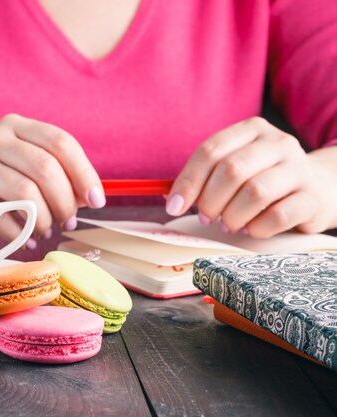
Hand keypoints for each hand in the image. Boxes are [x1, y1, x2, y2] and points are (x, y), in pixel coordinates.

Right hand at [0, 114, 104, 246]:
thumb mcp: (21, 159)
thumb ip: (55, 171)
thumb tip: (88, 198)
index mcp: (19, 125)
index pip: (61, 142)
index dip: (84, 173)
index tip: (96, 200)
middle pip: (45, 167)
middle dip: (65, 201)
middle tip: (68, 222)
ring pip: (26, 191)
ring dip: (44, 219)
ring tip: (46, 231)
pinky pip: (1, 214)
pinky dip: (19, 232)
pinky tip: (25, 238)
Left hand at [166, 117, 336, 237]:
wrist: (320, 188)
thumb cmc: (264, 179)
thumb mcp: (235, 168)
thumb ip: (204, 179)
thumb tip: (170, 199)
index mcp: (252, 130)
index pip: (211, 150)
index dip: (188, 181)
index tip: (175, 206)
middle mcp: (278, 143)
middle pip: (231, 170)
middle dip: (209, 200)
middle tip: (205, 217)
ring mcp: (299, 168)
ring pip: (254, 193)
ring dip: (231, 216)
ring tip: (227, 224)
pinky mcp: (313, 197)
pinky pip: (277, 216)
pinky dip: (255, 228)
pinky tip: (250, 229)